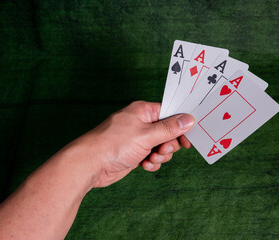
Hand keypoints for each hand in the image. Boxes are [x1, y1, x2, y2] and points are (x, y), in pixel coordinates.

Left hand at [68, 101, 194, 187]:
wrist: (90, 165)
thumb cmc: (113, 144)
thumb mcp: (146, 135)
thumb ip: (169, 128)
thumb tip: (188, 119)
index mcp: (143, 111)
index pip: (170, 114)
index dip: (180, 126)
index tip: (187, 140)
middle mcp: (141, 123)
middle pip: (168, 132)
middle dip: (168, 144)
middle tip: (162, 150)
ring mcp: (137, 138)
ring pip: (161, 146)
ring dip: (160, 156)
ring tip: (151, 159)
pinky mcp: (134, 152)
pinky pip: (152, 156)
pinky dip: (152, 162)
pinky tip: (144, 165)